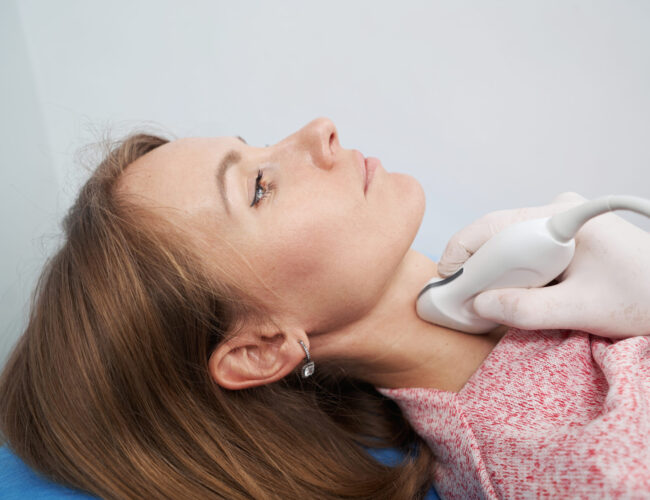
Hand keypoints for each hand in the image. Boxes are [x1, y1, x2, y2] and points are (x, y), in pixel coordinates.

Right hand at [437, 192, 649, 337]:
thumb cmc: (647, 298)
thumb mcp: (582, 310)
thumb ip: (526, 310)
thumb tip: (478, 306)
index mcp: (563, 217)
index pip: (494, 226)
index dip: (461, 255)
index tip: (446, 285)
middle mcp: (560, 211)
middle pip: (499, 235)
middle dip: (478, 269)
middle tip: (464, 302)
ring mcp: (563, 223)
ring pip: (511, 244)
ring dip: (497, 274)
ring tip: (491, 303)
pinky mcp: (567, 238)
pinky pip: (526, 251)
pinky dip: (514, 274)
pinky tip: (516, 295)